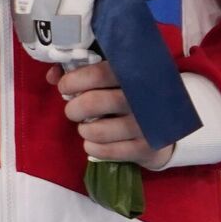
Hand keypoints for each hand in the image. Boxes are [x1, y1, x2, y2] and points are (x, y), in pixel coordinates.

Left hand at [49, 63, 176, 168]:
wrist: (168, 120)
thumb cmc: (130, 91)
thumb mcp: (112, 74)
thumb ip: (81, 70)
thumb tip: (52, 75)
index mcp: (134, 74)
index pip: (97, 74)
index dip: (73, 81)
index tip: (65, 87)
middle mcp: (143, 99)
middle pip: (92, 103)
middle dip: (74, 108)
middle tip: (74, 110)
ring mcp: (147, 126)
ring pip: (97, 131)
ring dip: (83, 129)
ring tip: (87, 126)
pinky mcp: (147, 148)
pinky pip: (106, 151)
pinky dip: (92, 147)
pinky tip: (94, 141)